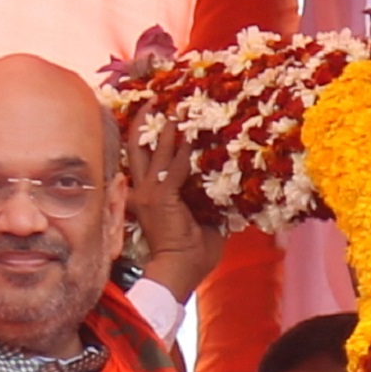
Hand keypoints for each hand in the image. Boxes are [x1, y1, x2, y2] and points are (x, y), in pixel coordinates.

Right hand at [125, 115, 224, 299]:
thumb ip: (210, 201)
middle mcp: (140, 192)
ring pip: (150, 152)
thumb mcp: (202, 220)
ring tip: (172, 107)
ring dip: (162, 129)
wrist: (177, 272)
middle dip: (144, 122)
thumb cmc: (190, 253)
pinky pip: (172, 168)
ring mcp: (147, 195)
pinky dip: (181, 151)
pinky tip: (188, 134)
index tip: (156, 115)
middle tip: (154, 99)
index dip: (146, 137)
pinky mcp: (159, 199)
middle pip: (136, 148)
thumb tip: (234, 189)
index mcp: (145, 197)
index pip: (141, 160)